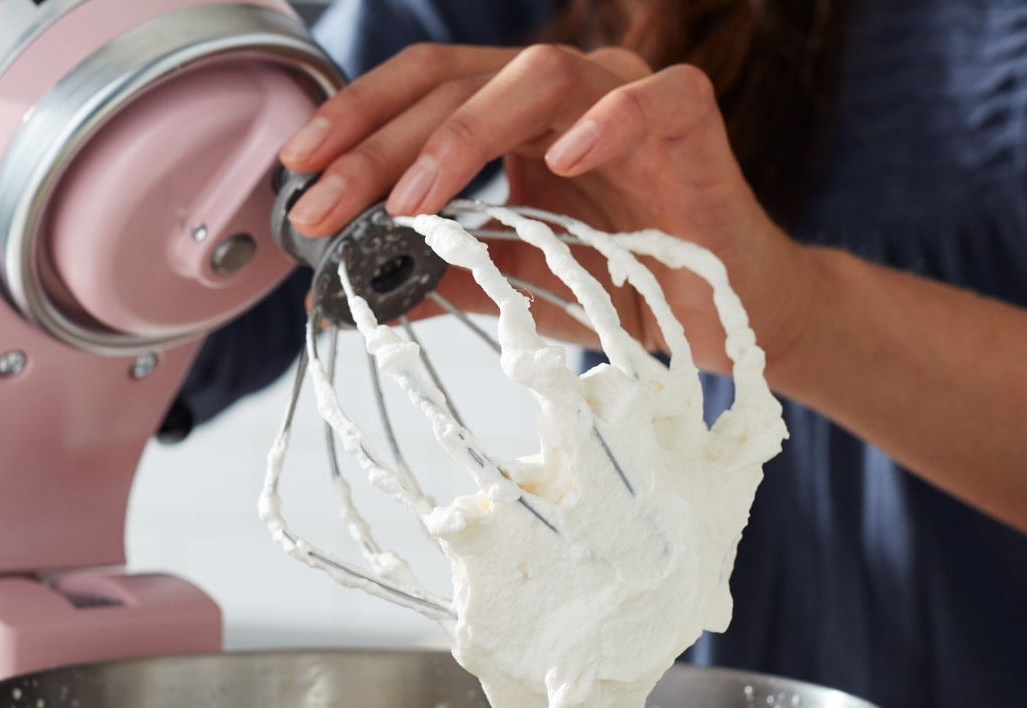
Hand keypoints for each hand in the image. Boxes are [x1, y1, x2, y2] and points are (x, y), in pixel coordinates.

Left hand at [279, 43, 822, 374]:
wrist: (727, 316)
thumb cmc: (626, 284)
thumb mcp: (513, 283)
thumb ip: (440, 274)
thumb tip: (347, 295)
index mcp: (516, 114)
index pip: (424, 89)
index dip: (358, 120)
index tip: (299, 171)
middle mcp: (566, 90)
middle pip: (460, 80)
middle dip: (383, 143)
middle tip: (331, 202)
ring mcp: (628, 95)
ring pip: (540, 72)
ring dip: (465, 133)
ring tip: (418, 197)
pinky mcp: (694, 120)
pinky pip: (654, 97)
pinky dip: (610, 119)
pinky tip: (566, 158)